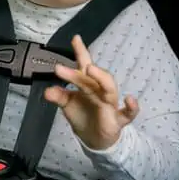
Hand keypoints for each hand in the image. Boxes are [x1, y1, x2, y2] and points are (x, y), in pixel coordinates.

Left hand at [45, 34, 139, 149]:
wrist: (94, 139)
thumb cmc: (83, 116)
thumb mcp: (68, 105)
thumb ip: (59, 96)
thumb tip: (47, 91)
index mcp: (88, 84)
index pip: (84, 65)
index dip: (81, 52)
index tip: (75, 39)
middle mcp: (100, 91)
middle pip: (93, 78)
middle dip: (82, 70)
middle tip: (63, 67)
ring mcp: (110, 104)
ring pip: (109, 89)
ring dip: (101, 78)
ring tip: (90, 69)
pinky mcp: (117, 120)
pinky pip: (128, 114)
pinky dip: (131, 107)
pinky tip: (130, 100)